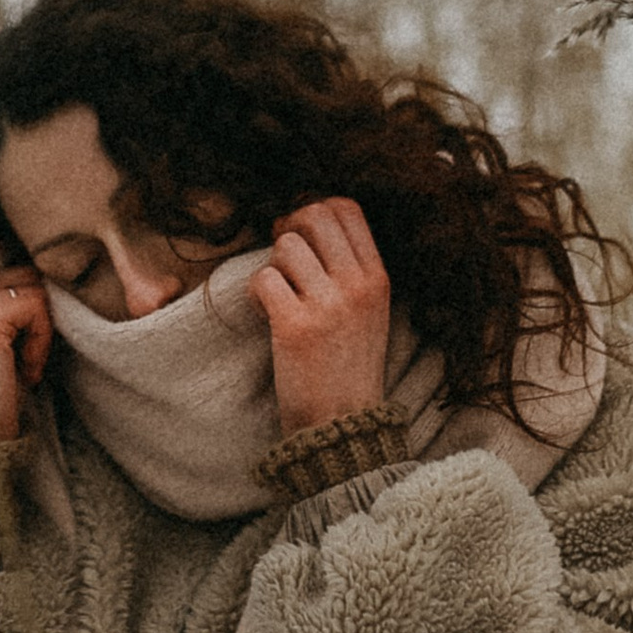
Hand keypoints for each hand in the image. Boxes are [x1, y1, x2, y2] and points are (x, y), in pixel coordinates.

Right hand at [0, 270, 52, 443]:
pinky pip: (37, 306)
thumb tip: (47, 265)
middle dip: (38, 314)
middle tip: (24, 359)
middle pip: (27, 271)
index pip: (14, 264)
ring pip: (34, 286)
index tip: (20, 345)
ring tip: (23, 364)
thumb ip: (11, 296)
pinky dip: (42, 341)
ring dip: (41, 329)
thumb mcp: (0, 334)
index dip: (31, 304)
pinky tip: (26, 372)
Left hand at [252, 197, 392, 431]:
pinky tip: (265, 314)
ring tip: (278, 295)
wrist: (343, 424)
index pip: (346, 208)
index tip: (302, 236)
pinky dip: (255, 294)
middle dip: (289, 229)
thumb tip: (303, 219)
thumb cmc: (347, 364)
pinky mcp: (295, 327)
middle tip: (283, 260)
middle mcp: (358, 286)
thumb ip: (347, 267)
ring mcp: (329, 306)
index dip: (315, 210)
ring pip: (285, 244)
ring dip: (272, 266)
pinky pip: (263, 279)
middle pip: (314, 215)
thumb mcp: (368, 310)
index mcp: (377, 278)